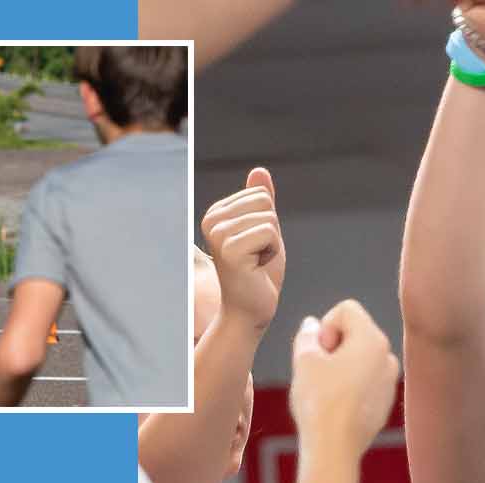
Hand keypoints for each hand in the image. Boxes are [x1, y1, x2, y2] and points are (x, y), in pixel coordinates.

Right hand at [200, 168, 285, 332]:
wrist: (250, 310)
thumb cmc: (258, 273)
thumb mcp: (263, 230)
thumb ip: (261, 202)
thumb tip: (259, 171)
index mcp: (216, 213)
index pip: (260, 195)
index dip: (268, 222)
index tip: (255, 246)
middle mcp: (211, 221)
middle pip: (265, 203)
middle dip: (272, 231)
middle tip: (257, 256)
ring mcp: (218, 235)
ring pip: (269, 219)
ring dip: (272, 244)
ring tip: (256, 262)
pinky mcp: (229, 250)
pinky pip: (270, 233)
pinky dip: (273, 252)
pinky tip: (257, 268)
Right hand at [287, 301, 399, 454]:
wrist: (333, 448)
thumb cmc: (319, 403)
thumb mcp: (304, 360)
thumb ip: (307, 335)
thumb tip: (312, 325)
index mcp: (372, 339)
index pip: (346, 310)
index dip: (325, 327)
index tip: (317, 353)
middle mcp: (388, 356)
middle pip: (355, 333)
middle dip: (333, 345)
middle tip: (317, 371)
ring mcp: (390, 381)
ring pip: (360, 359)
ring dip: (341, 366)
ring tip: (325, 390)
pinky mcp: (385, 403)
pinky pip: (366, 382)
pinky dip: (350, 386)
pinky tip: (335, 405)